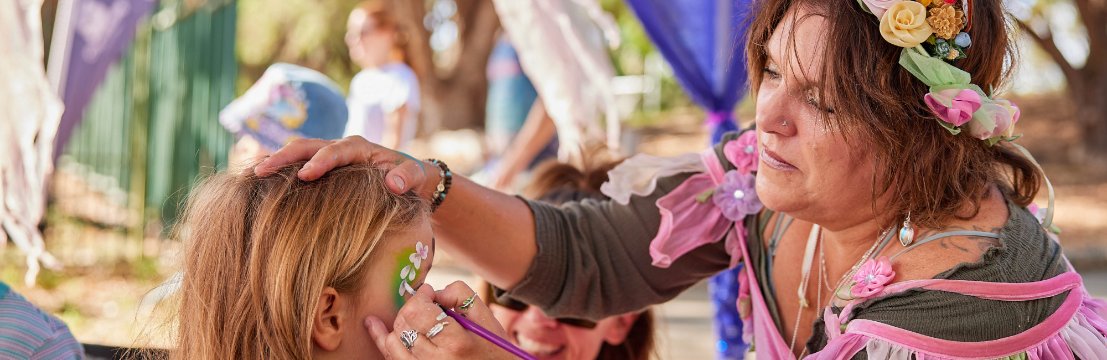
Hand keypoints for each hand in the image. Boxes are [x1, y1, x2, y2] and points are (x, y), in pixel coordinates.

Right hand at [254, 136, 435, 196]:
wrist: (408, 178)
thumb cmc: (411, 178)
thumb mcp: (415, 177)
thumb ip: (407, 177)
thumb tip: (394, 183)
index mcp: (358, 147)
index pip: (334, 151)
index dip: (319, 162)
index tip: (304, 176)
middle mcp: (339, 147)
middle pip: (305, 146)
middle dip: (282, 157)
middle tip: (259, 171)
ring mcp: (327, 156)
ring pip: (296, 154)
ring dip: (274, 162)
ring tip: (250, 174)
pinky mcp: (321, 168)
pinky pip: (297, 165)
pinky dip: (279, 171)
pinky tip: (258, 184)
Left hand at [366, 282, 514, 358]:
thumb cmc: (495, 350)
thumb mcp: (486, 318)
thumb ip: (459, 294)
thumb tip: (433, 293)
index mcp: (455, 343)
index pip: (417, 312)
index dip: (419, 296)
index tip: (428, 292)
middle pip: (403, 325)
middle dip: (411, 307)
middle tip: (426, 304)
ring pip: (393, 342)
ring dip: (400, 324)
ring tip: (414, 316)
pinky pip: (391, 358)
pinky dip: (381, 339)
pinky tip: (373, 325)